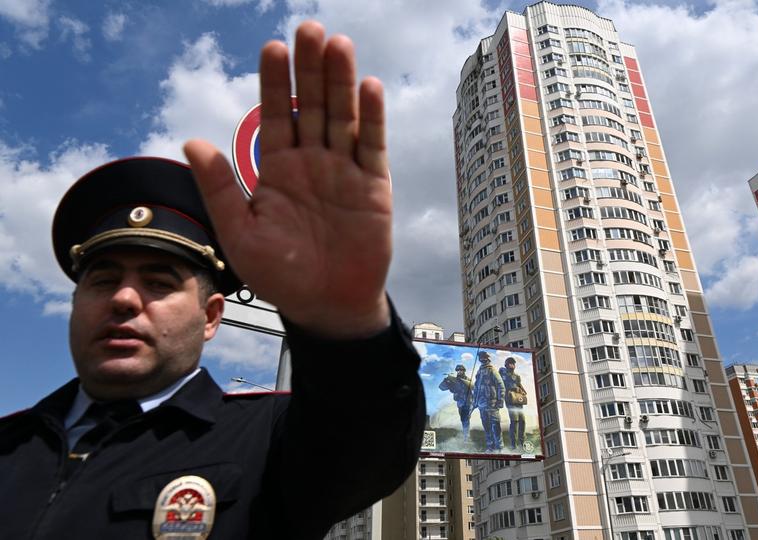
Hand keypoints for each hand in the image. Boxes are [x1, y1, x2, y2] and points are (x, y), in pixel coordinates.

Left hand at [184, 21, 390, 338]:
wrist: (326, 305)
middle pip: (312, 106)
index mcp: (278, 169)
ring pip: (343, 118)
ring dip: (340, 82)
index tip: (272, 48)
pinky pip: (372, 147)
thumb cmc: (281, 275)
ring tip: (337, 45)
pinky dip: (371, 119)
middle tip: (309, 29)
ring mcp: (344, 171)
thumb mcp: (240, 234)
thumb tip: (191, 141)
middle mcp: (312, 162)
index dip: (274, 83)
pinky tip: (367, 88)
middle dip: (310, 69)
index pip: (275, 115)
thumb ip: (220, 188)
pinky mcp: (374, 187)